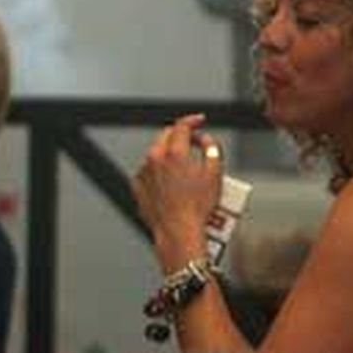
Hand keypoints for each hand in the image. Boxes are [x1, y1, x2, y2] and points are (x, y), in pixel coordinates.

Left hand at [133, 114, 222, 268]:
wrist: (178, 231)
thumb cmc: (197, 207)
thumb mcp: (215, 174)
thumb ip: (212, 150)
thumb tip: (206, 142)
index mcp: (174, 153)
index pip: (182, 126)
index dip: (193, 120)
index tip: (199, 121)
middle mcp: (154, 159)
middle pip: (166, 136)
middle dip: (180, 135)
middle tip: (193, 141)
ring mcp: (143, 173)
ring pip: (155, 154)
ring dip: (168, 154)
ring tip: (183, 165)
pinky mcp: (137, 187)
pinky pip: (147, 172)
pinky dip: (158, 172)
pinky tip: (170, 181)